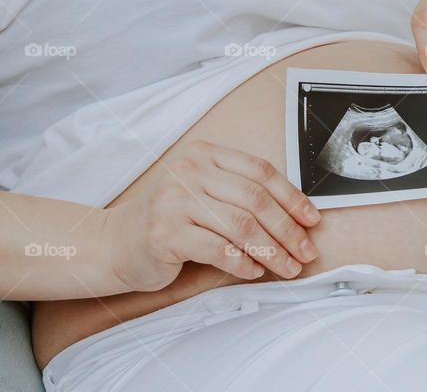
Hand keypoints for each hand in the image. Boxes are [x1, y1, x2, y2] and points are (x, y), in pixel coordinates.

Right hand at [105, 140, 320, 290]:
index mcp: (205, 154)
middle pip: (255, 199)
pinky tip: (254, 271)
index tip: (312, 220)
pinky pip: (216, 248)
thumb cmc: (169, 220)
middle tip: (306, 252)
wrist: (114, 242)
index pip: (260, 171)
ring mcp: (174, 201)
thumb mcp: (204, 193)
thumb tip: (296, 216)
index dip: (292, 196)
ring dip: (271, 250)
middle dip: (288, 229)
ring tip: (288, 267)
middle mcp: (189, 171)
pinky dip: (241, 262)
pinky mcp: (164, 232)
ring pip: (240, 225)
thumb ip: (239, 195)